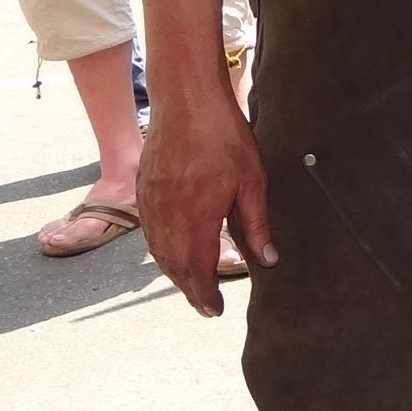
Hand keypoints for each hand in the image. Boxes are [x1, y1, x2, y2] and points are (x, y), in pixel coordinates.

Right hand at [142, 97, 275, 317]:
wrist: (186, 99)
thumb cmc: (223, 136)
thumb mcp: (252, 181)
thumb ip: (256, 225)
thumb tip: (268, 260)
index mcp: (195, 218)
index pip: (198, 270)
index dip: (206, 295)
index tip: (215, 310)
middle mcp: (167, 217)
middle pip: (175, 267)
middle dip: (190, 290)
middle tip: (205, 306)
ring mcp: (151, 204)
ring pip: (159, 252)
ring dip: (175, 273)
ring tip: (192, 285)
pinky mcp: (144, 190)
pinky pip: (149, 233)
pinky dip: (162, 251)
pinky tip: (174, 252)